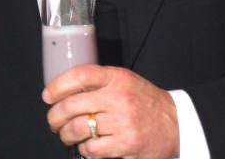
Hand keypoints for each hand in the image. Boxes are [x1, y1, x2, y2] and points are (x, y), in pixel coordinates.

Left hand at [43, 65, 178, 158]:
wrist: (176, 123)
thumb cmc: (144, 101)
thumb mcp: (124, 81)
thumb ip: (98, 82)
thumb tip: (63, 91)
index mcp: (116, 78)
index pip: (79, 75)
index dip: (57, 86)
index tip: (48, 95)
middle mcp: (119, 98)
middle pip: (72, 106)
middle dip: (54, 117)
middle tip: (53, 122)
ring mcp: (123, 123)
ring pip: (78, 130)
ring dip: (66, 135)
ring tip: (66, 135)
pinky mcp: (126, 145)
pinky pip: (92, 149)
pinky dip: (83, 149)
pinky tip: (86, 146)